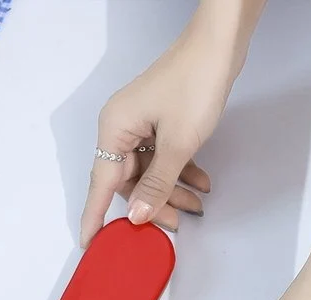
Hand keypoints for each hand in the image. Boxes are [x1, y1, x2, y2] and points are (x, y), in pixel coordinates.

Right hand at [78, 28, 237, 246]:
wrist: (220, 44)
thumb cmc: (195, 83)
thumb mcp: (178, 143)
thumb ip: (157, 184)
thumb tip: (137, 215)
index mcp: (114, 129)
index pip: (101, 183)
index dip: (96, 216)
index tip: (90, 244)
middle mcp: (121, 126)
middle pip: (128, 179)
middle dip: (152, 203)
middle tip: (175, 225)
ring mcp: (141, 122)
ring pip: (149, 169)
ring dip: (171, 189)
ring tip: (196, 206)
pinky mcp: (159, 119)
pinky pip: (162, 155)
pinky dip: (179, 170)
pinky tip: (201, 181)